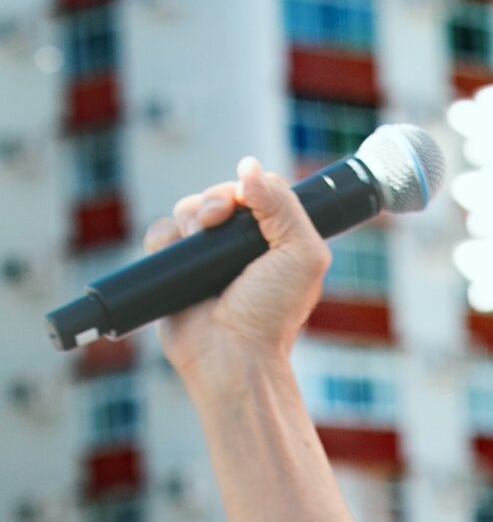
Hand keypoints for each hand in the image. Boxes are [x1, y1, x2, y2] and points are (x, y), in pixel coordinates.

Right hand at [142, 156, 329, 397]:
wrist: (233, 356)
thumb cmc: (273, 314)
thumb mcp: (301, 254)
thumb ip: (284, 205)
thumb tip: (248, 166)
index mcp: (275, 240)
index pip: (258, 190)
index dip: (250, 187)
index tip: (246, 201)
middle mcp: (240, 246)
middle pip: (219, 194)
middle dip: (215, 199)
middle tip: (216, 219)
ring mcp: (206, 257)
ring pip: (188, 209)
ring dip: (190, 216)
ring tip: (198, 241)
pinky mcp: (174, 270)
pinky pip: (161, 234)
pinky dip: (164, 237)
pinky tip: (177, 252)